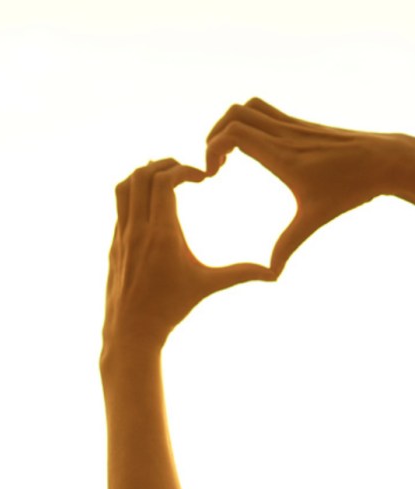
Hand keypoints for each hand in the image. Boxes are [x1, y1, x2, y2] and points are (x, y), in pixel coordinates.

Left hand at [103, 158, 273, 346]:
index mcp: (162, 234)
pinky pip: (119, 207)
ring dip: (143, 175)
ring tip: (165, 179)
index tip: (201, 178)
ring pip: (123, 187)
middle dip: (164, 164)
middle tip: (184, 171)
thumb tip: (274, 275)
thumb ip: (239, 274)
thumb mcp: (206, 286)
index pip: (164, 180)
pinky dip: (134, 195)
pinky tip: (152, 204)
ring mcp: (122, 237)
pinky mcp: (114, 245)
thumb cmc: (170, 309)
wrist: (132, 332)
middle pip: (141, 175)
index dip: (184, 169)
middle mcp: (138, 231)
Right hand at [206, 98, 413, 272]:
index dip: (212, 149)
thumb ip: (288, 245)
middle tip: (215, 165)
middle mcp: (285, 134)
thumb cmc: (351, 189)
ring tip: (228, 156)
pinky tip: (252, 152)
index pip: (235, 133)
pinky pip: (265, 112)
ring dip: (230, 125)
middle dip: (214, 136)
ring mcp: (294, 126)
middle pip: (236, 113)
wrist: (384, 161)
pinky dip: (248, 125)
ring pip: (249, 106)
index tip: (213, 175)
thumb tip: (271, 275)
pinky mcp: (301, 125)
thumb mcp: (315, 219)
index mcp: (282, 155)